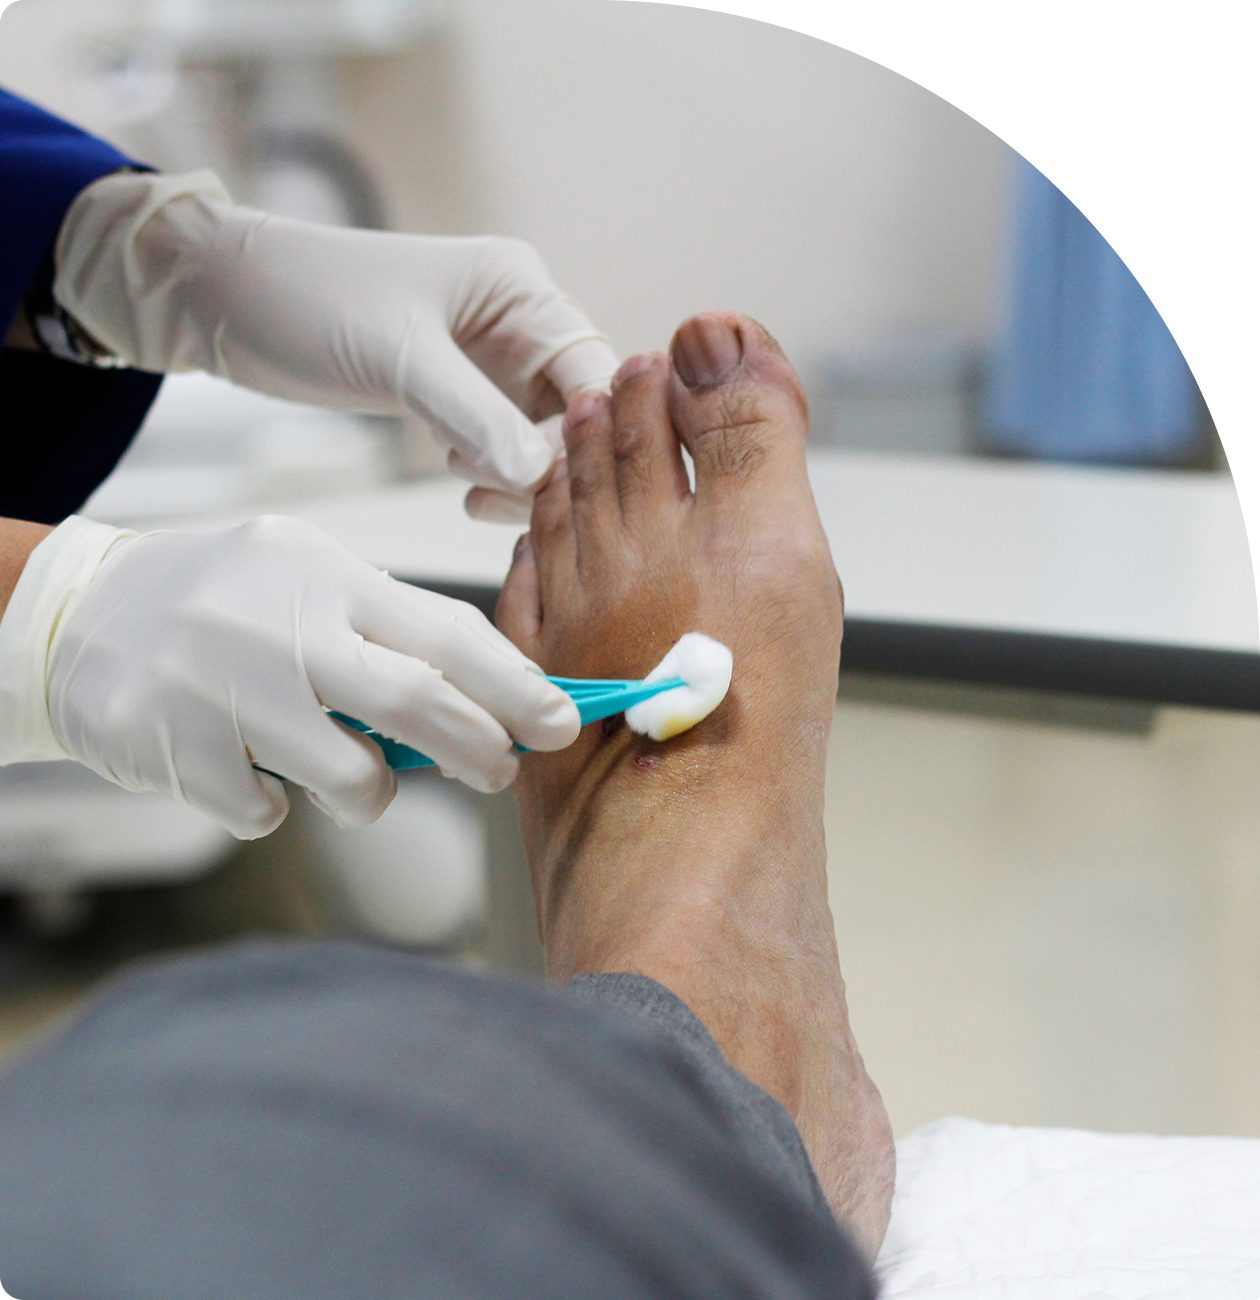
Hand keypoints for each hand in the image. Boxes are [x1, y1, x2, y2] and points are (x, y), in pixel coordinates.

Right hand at [0, 516, 579, 838]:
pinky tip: (246, 764)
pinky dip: (275, 804)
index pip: (444, 631)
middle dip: (477, 748)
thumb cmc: (220, 600)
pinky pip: (268, 810)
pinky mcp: (175, 749)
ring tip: (344, 771)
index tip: (560, 721)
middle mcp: (278, 625)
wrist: (75, 616)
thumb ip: (386, 634)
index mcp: (323, 575)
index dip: (515, 685)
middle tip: (500, 771)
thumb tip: (487, 705)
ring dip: (368, 790)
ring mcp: (222, 688)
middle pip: (413, 701)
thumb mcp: (304, 580)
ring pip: (350, 777)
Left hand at [54, 171, 618, 521]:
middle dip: (553, 465)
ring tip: (469, 488)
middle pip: (578, 413)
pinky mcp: (460, 395)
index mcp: (520, 290)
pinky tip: (461, 489)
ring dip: (520, 477)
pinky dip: (493, 476)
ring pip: (542, 440)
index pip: (596, 372)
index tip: (558, 485)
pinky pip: (504, 448)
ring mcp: (491, 363)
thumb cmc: (306, 301)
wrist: (224, 301)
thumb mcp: (398, 359)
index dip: (590, 434)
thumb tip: (545, 475)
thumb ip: (476, 415)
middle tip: (503, 500)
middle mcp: (519, 324)